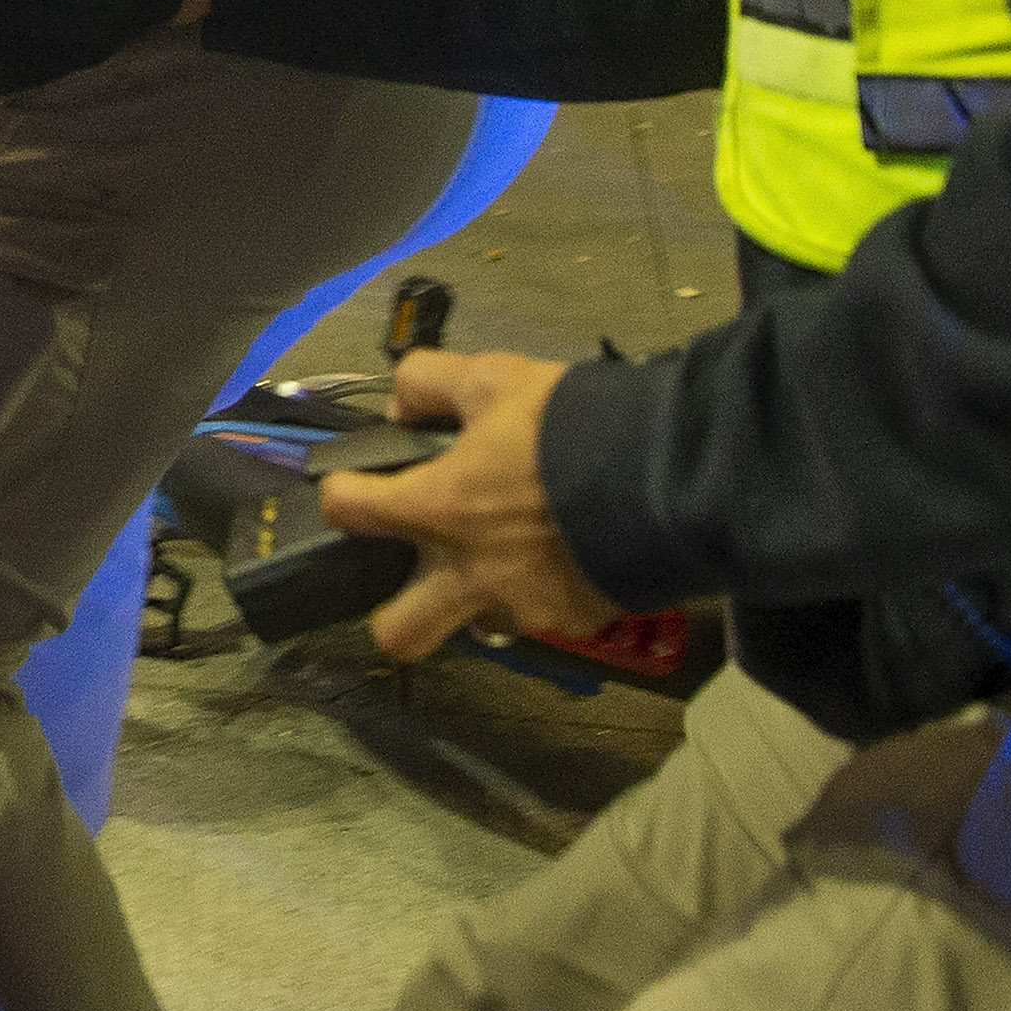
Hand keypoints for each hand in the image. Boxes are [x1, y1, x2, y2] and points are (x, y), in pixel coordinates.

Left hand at [315, 346, 619, 663]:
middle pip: (397, 633)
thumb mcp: (494, 377)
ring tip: (507, 548)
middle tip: (415, 572)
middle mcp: (468, 573)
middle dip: (391, 613)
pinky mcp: (572, 619)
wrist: (668, 476)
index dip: (342, 494)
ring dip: (477, 593)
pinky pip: (538, 616)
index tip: (355, 488)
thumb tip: (403, 406)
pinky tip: (561, 551)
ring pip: (475, 625)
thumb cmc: (572, 427)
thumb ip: (430, 383)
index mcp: (437, 510)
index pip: (346, 512)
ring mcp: (522, 606)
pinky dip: (539, 589)